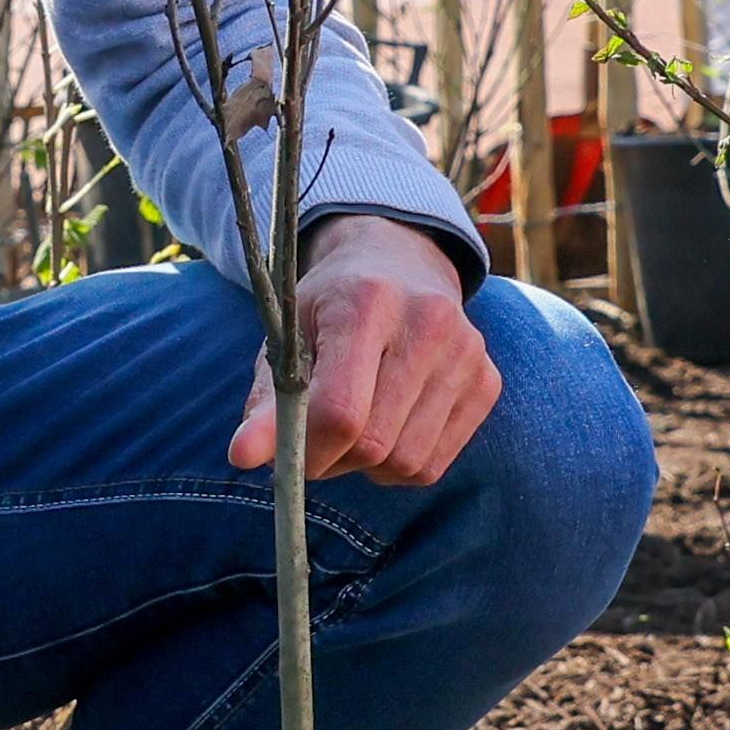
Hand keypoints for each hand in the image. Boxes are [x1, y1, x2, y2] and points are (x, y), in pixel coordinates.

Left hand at [233, 220, 499, 486]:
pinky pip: (434, 465)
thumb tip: (241, 457)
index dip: (309, 451)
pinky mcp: (487, 382)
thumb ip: (266, 400)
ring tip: (354, 429)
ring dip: (368, 467)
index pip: (341, 412)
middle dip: (335, 461)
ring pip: (408, 463)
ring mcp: (466, 354)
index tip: (289, 454)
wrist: (400, 262)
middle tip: (318, 442)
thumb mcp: (288, 337)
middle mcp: (428, 323)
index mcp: (367, 302)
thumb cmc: (331, 306)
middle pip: (375, 444)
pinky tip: (389, 428)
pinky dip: (400, 464)